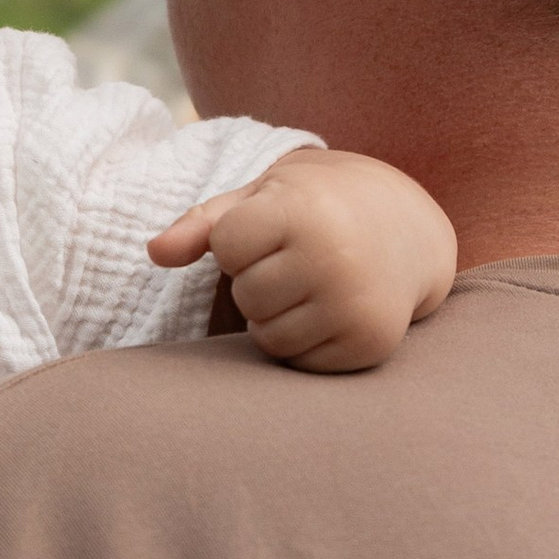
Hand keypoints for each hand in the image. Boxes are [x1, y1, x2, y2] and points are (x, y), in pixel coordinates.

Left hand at [149, 145, 458, 372]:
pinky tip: (331, 310)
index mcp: (304, 210)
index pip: (226, 247)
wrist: (405, 229)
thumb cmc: (316, 207)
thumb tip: (153, 252)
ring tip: (313, 284)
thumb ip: (203, 223)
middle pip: (247, 296)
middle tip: (300, 258)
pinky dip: (305, 342)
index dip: (241, 239)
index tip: (276, 225)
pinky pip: (299, 362)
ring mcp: (354, 306)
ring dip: (278, 316)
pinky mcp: (368, 344)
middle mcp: (334, 258)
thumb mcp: (261, 196)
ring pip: (269, 337)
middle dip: (260, 279)